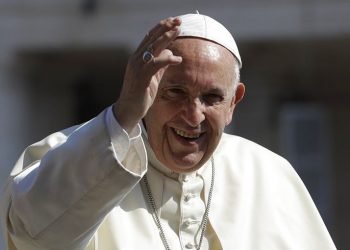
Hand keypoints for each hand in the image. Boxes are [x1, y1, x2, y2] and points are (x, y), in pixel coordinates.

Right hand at [114, 17, 182, 132]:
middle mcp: (135, 59)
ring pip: (152, 47)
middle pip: (151, 38)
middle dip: (165, 27)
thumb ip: (160, 64)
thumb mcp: (153, 77)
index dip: (161, 28)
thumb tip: (170, 52)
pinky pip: (155, 64)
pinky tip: (178, 60)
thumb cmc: (141, 94)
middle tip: (178, 20)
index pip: (150, 38)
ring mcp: (137, 67)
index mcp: (137, 58)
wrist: (128, 110)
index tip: (173, 22)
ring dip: (166, 37)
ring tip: (178, 30)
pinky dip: (167, 60)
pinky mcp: (141, 77)